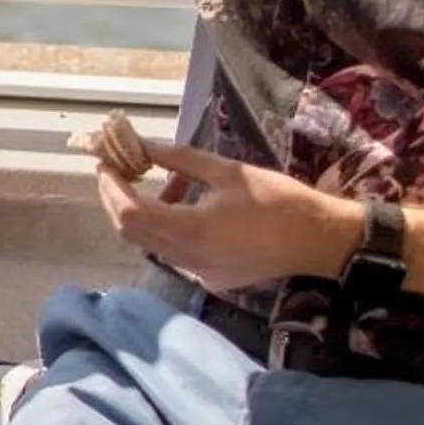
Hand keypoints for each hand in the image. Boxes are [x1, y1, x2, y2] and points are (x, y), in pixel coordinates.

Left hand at [94, 144, 363, 294]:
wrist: (319, 241)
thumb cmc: (277, 200)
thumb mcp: (228, 171)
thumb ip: (180, 159)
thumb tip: (144, 146)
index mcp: (191, 231)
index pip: (130, 213)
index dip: (110, 188)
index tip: (105, 162)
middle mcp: (188, 259)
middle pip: (132, 232)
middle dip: (117, 199)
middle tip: (117, 168)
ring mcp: (198, 273)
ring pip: (152, 243)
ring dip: (145, 211)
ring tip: (168, 181)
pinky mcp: (211, 278)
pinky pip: (173, 252)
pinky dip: (167, 227)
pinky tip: (187, 205)